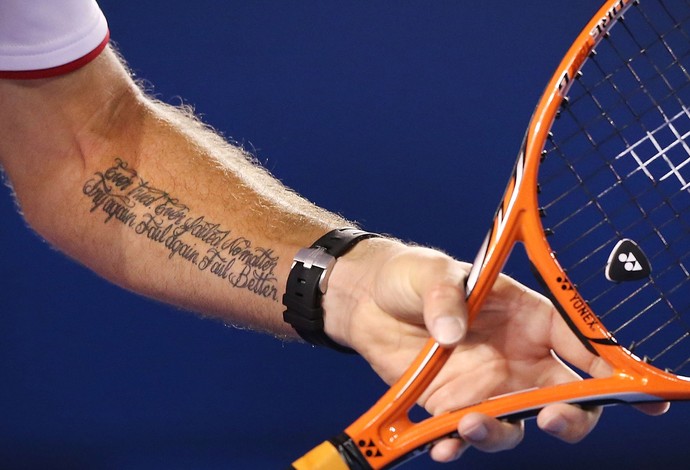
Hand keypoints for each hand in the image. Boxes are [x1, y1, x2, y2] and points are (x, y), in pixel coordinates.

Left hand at [323, 239, 667, 461]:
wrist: (365, 302)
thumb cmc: (409, 277)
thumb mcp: (431, 273)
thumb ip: (446, 298)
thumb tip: (453, 333)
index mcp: (526, 317)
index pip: (581, 344)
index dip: (613, 369)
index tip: (639, 394)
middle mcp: (514, 357)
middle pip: (561, 397)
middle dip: (569, 416)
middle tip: (553, 419)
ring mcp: (484, 385)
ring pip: (514, 423)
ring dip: (501, 433)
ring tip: (471, 424)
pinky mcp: (449, 405)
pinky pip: (464, 436)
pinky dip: (457, 447)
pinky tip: (442, 446)